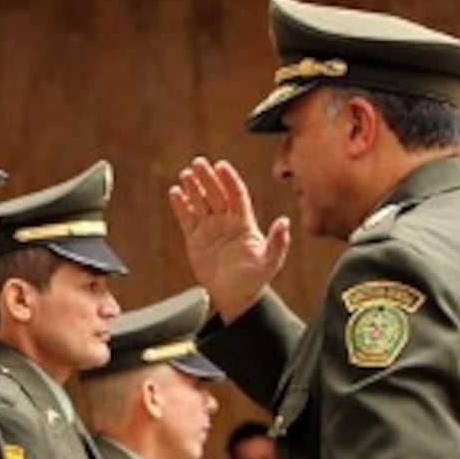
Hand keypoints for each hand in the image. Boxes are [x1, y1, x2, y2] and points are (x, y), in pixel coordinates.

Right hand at [168, 157, 289, 321]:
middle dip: (207, 178)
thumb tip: (284, 222)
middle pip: (215, 194)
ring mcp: (210, 228)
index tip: (221, 166)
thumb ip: (278, 242)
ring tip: (185, 174)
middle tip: (198, 162)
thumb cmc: (255, 278)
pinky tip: (175, 192)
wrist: (235, 295)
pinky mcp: (195, 239)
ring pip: (200, 202)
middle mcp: (226, 221)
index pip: (236, 195)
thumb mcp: (270, 261)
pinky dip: (180, 205)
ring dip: (193, 187)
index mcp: (244, 222)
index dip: (229, 180)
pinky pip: (186, 218)